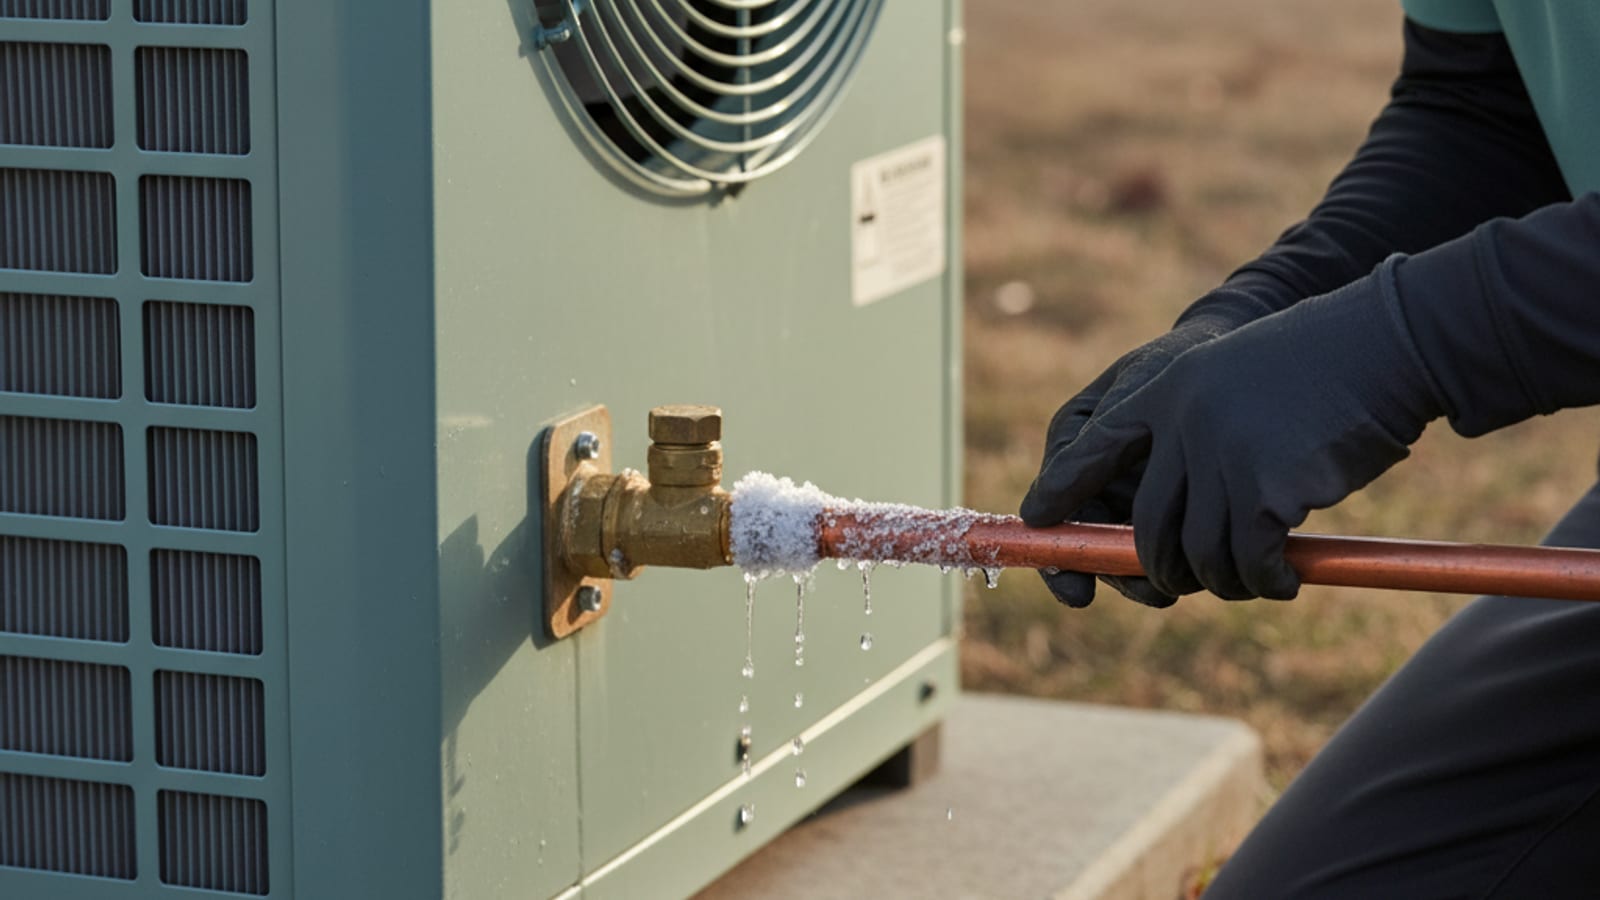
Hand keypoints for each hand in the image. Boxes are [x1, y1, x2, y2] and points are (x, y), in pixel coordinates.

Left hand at [1022, 265, 1442, 600]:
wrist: (1384, 342)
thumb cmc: (1318, 367)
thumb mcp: (1231, 379)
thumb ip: (1192, 434)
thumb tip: (1174, 526)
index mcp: (1164, 392)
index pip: (1090, 448)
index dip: (1061, 488)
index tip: (1037, 519)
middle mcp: (1179, 426)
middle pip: (1147, 528)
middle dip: (1163, 570)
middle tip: (1190, 584)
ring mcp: (1218, 459)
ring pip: (1197, 557)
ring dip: (1226, 582)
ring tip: (1255, 581)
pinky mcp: (1262, 492)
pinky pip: (1249, 564)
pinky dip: (1267, 582)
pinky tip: (1287, 580)